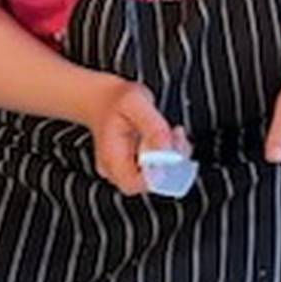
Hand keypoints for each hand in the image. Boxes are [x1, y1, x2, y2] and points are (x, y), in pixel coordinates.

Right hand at [86, 79, 182, 196]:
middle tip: (177, 137)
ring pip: (157, 176)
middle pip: (148, 183)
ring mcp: (126, 167)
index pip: (133, 184)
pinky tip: (172, 136)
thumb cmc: (116, 99)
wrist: (104, 97)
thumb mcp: (136, 104)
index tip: (172, 153)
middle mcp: (116, 168)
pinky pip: (159, 167)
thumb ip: (154, 127)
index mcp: (111, 158)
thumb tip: (169, 150)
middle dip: (171, 163)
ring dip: (175, 157)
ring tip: (174, 133)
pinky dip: (172, 154)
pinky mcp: (137, 162)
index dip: (157, 175)